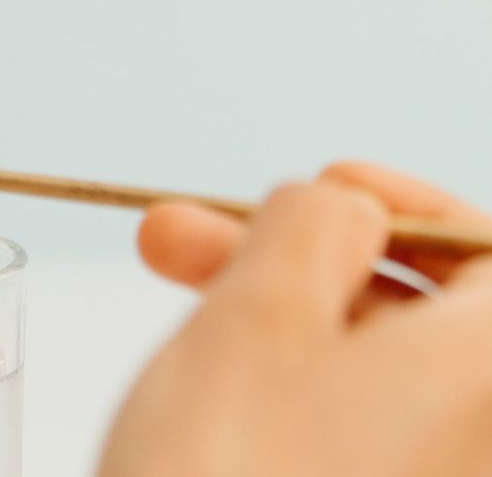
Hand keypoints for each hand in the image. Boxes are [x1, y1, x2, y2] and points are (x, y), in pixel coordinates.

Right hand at [100, 164, 491, 476]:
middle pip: (426, 318)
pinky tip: (208, 386)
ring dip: (276, 321)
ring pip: (375, 382)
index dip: (412, 205)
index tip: (329, 185)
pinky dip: (287, 396)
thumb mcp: (258, 315)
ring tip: (167, 302)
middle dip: (302, 260)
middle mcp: (480, 441)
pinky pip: (357, 443)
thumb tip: (342, 212)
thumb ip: (309, 227)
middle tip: (184, 239)